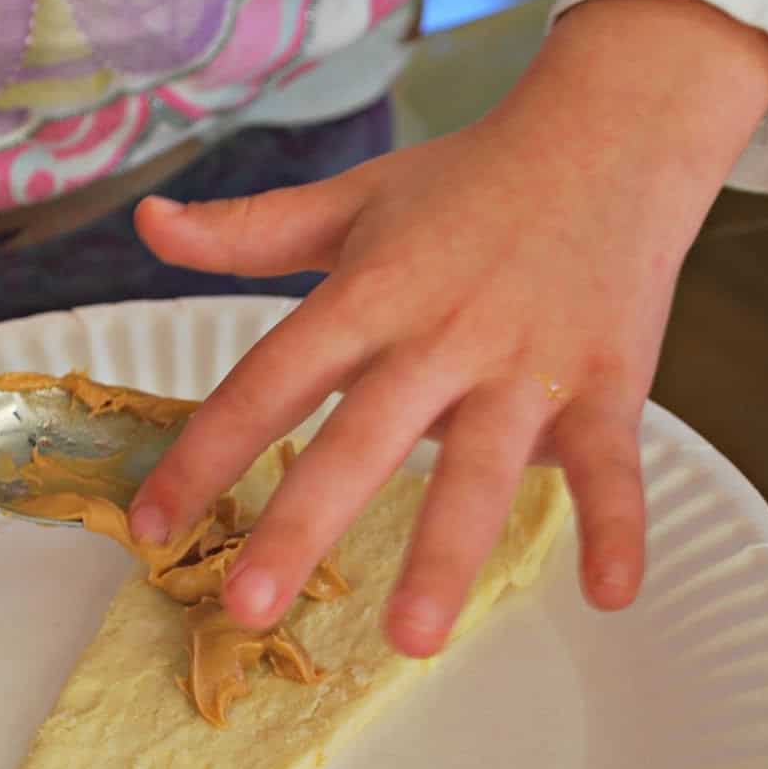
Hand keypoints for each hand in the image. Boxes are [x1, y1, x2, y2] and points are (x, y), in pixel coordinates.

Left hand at [129, 0, 767, 654]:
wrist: (611, 129)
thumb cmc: (468, 180)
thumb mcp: (351, 199)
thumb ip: (249, 230)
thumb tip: (149, 224)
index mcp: (367, 294)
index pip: (266, 381)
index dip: (203, 454)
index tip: (150, 526)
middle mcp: (438, 334)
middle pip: (357, 441)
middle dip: (300, 527)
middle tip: (246, 607)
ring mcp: (525, 361)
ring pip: (479, 469)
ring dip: (445, 554)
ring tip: (411, 639)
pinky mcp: (608, 379)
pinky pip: (610, 463)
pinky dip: (617, 525)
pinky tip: (610, 594)